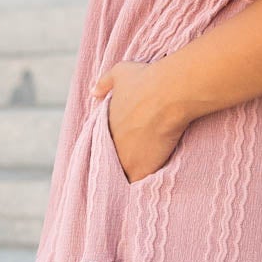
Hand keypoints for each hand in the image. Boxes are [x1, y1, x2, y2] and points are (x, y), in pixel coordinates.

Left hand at [92, 59, 189, 182]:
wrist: (167, 94)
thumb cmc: (146, 81)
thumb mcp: (120, 73)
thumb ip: (105, 83)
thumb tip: (93, 92)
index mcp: (105, 124)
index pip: (103, 142)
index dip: (115, 144)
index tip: (125, 144)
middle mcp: (111, 143)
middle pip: (113, 158)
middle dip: (122, 160)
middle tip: (135, 160)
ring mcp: (125, 158)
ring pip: (124, 172)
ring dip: (131, 172)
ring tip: (140, 178)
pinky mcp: (142, 168)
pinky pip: (138, 182)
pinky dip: (142, 184)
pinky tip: (147, 188)